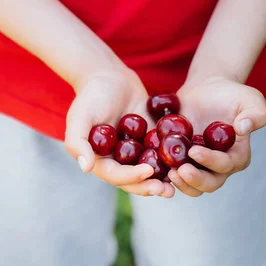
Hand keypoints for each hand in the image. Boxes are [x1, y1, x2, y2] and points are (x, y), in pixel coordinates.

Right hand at [65, 70, 175, 197]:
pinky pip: (162, 153)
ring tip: (179, 182)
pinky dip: (173, 160)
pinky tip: (187, 162)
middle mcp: (118, 161)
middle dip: (150, 186)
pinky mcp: (150, 141)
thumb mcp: (79, 117)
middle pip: (135, 180)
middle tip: (167, 190)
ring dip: (164, 180)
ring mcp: (135, 152)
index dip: (132, 177)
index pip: (116, 175)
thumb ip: (78, 143)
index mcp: (100, 160)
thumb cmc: (91, 96)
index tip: (148, 172)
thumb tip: (86, 168)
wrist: (109, 76)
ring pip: (151, 171)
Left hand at [169, 76, 265, 196]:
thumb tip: (243, 128)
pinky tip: (154, 167)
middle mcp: (219, 168)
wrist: (206, 90)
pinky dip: (165, 176)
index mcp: (238, 157)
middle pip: (209, 184)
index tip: (194, 151)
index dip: (211, 161)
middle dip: (194, 180)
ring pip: (191, 186)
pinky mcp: (182, 163)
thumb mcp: (250, 99)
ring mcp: (199, 167)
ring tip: (168, 172)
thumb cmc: (232, 95)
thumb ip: (255, 114)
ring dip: (181, 184)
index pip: (225, 165)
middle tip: (178, 170)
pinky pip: (174, 176)